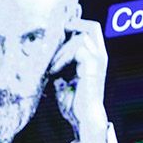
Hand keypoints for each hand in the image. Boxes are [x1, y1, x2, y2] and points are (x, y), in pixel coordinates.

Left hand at [49, 18, 109, 142]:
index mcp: (95, 57)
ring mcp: (98, 59)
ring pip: (80, 37)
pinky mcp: (93, 65)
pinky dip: (62, 58)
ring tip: (51, 66)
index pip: (89, 30)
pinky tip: (54, 71)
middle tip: (54, 35)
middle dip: (72, 26)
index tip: (54, 33)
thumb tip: (42, 56)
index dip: (74, 26)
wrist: (84, 116)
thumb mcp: (62, 79)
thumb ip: (59, 66)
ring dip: (61, 49)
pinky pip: (77, 49)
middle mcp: (100, 55)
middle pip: (92, 26)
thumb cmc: (74, 102)